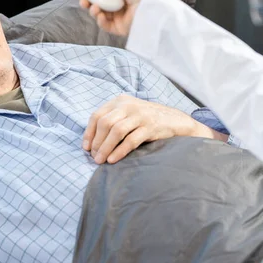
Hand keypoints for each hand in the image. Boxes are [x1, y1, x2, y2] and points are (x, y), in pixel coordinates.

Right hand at [75, 0, 152, 35]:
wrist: (147, 5)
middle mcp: (117, 3)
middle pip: (95, 3)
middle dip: (86, 0)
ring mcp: (118, 16)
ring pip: (98, 14)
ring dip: (92, 9)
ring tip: (94, 6)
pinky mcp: (119, 28)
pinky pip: (104, 25)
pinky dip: (99, 20)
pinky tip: (100, 14)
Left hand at [83, 95, 226, 163]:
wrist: (176, 121)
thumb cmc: (148, 121)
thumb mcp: (129, 114)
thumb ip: (113, 120)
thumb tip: (92, 141)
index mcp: (121, 101)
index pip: (97, 115)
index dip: (89, 133)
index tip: (86, 147)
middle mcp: (129, 105)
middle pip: (105, 123)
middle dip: (97, 142)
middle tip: (94, 157)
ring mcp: (141, 115)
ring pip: (116, 131)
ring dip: (105, 147)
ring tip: (100, 161)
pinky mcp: (151, 126)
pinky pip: (131, 140)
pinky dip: (119, 151)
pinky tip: (113, 160)